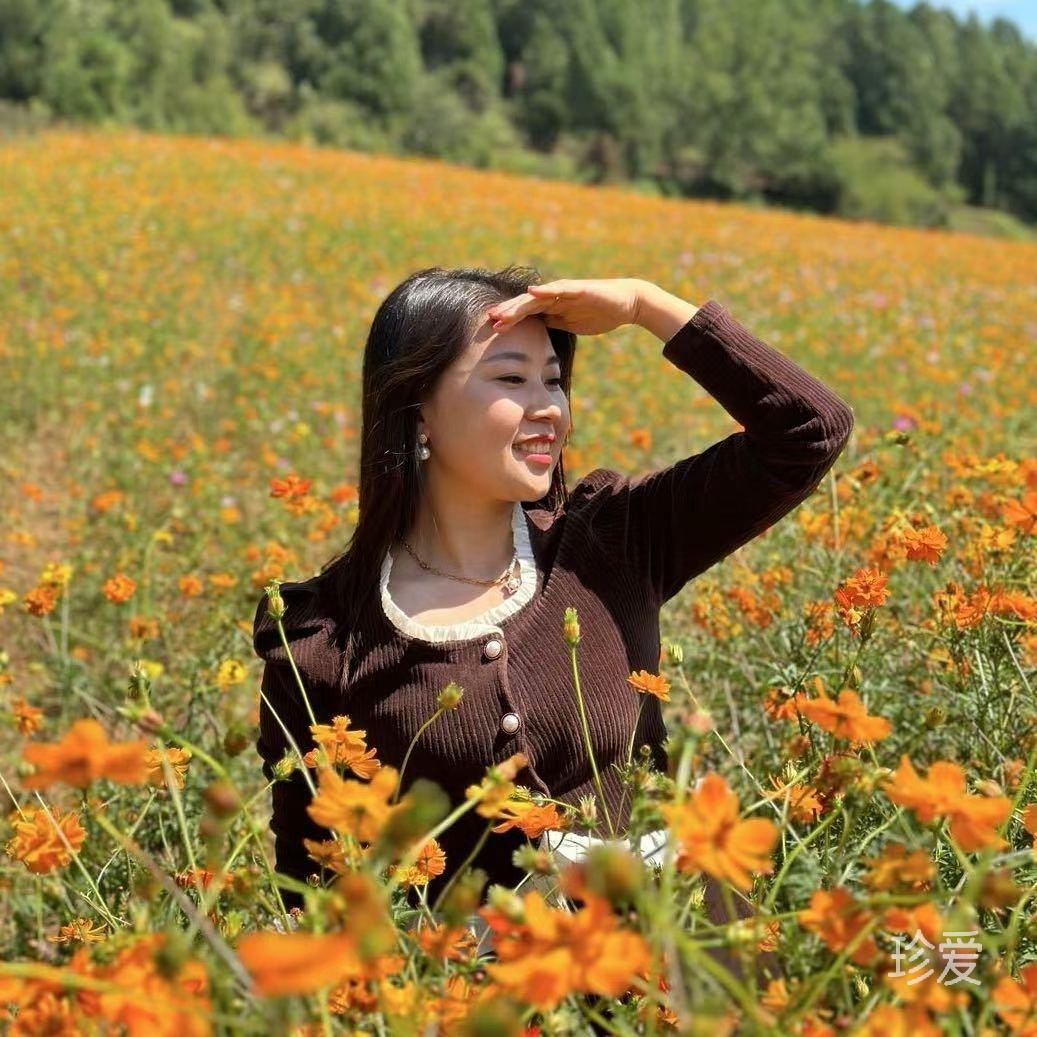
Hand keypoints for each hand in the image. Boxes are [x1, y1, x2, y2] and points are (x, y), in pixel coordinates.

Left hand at [486, 277, 648, 335]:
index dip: (510, 319)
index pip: (526, 313)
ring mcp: (565, 291)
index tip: (492, 328)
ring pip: (537, 297)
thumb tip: (535, 330)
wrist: (626, 304)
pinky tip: (532, 292)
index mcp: (552, 306)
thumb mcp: (570, 325)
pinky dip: (546, 290)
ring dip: (519, 304)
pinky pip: (560, 289)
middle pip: (526, 304)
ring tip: (503, 311)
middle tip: (490, 320)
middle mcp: (555, 296)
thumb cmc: (598, 313)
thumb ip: (553, 323)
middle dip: (508, 312)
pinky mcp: (579, 289)